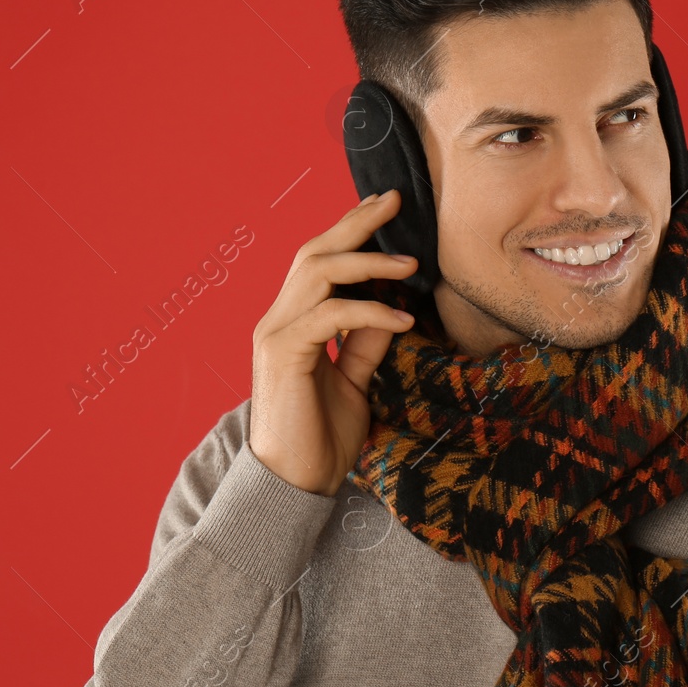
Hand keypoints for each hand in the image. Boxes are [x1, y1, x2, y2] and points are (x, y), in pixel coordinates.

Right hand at [248, 189, 416, 495]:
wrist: (295, 483)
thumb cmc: (321, 437)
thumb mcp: (355, 381)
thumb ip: (366, 343)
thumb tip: (393, 309)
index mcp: (294, 322)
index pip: (321, 261)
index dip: (352, 230)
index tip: (387, 208)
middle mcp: (278, 319)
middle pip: (315, 251)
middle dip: (357, 223)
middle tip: (396, 202)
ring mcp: (276, 334)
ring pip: (318, 273)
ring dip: (368, 262)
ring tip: (411, 264)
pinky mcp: (283, 354)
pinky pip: (331, 316)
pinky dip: (370, 312)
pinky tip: (402, 321)